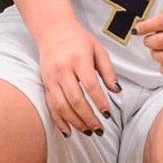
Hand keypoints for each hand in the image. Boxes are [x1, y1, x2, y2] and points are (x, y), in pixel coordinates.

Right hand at [37, 18, 118, 136]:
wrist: (54, 31)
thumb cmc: (80, 40)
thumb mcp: (99, 50)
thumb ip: (108, 71)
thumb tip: (117, 91)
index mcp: (78, 60)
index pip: (90, 86)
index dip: (100, 102)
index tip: (108, 114)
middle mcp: (62, 70)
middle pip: (75, 99)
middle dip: (88, 117)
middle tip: (100, 129)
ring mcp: (51, 79)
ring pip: (61, 106)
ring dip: (75, 122)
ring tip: (88, 131)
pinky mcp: (45, 84)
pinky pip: (50, 106)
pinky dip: (59, 121)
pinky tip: (69, 131)